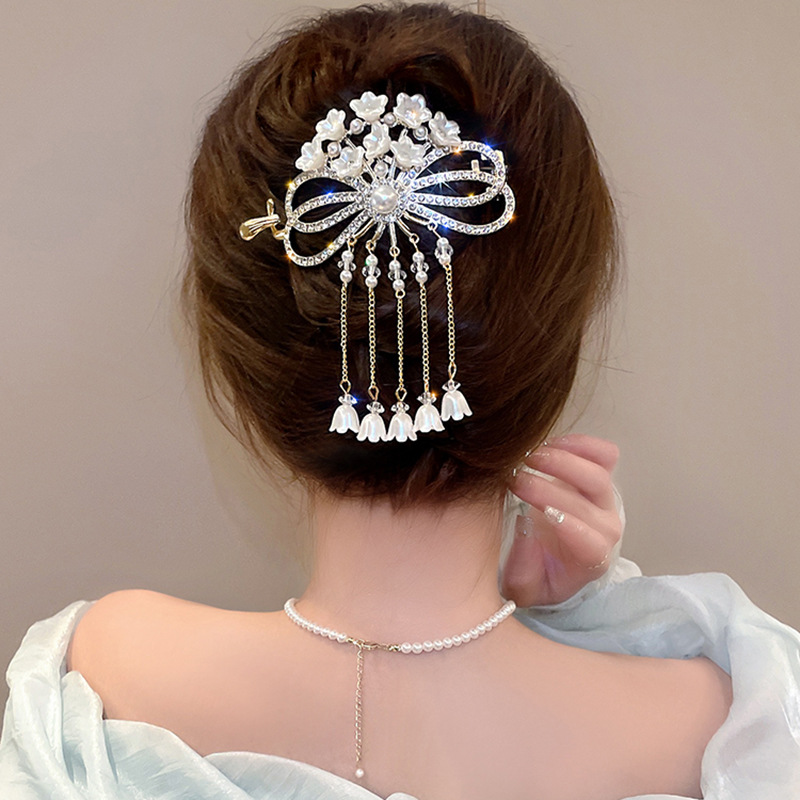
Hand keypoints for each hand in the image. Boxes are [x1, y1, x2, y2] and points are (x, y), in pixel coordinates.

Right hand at [500, 434, 621, 606]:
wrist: (553, 561)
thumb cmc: (539, 576)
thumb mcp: (523, 587)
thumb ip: (523, 567)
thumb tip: (525, 528)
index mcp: (592, 558)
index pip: (590, 540)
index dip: (567, 524)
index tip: (536, 512)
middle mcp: (606, 527)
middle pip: (591, 497)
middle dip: (550, 486)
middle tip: (515, 480)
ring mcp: (604, 499)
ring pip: (598, 470)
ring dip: (563, 459)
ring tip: (528, 458)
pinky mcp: (599, 477)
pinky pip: (603, 454)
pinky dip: (579, 444)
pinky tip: (548, 445)